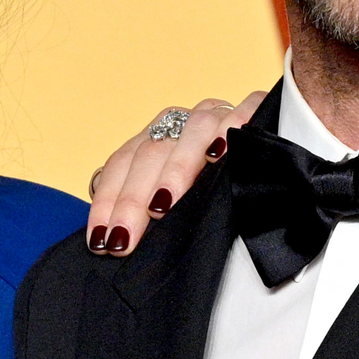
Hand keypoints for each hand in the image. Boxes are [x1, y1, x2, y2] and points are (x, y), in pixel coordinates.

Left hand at [85, 97, 246, 256]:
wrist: (258, 156)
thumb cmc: (208, 188)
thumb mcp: (170, 200)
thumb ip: (145, 211)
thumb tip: (115, 244)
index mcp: (153, 138)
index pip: (121, 164)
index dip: (108, 201)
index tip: (100, 240)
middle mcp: (180, 123)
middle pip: (150, 153)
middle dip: (133, 200)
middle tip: (124, 240)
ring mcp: (215, 117)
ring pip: (191, 132)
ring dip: (176, 170)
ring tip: (162, 206)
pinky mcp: (251, 114)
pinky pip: (242, 114)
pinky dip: (232, 129)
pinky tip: (220, 152)